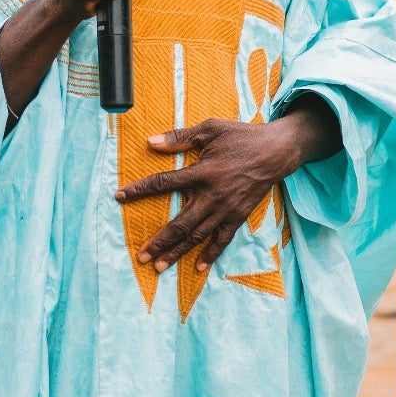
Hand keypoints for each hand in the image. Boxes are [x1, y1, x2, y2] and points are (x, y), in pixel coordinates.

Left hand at [114, 103, 336, 273]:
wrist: (276, 151)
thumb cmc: (241, 137)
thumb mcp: (210, 128)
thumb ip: (180, 137)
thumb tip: (151, 142)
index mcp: (202, 172)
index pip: (163, 183)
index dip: (139, 190)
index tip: (119, 197)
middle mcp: (212, 195)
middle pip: (179, 224)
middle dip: (158, 241)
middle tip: (140, 256)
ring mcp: (225, 209)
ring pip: (197, 236)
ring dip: (177, 252)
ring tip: (159, 266)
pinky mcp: (238, 216)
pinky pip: (222, 240)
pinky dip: (210, 254)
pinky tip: (198, 268)